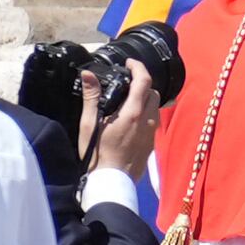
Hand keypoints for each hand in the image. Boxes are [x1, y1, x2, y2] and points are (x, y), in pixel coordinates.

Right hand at [78, 60, 164, 179]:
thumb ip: (91, 97)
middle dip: (142, 82)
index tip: (129, 62)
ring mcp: (152, 133)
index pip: (144, 81)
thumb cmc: (97, 154)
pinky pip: (153, 120)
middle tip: (125, 81)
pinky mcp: (152, 143)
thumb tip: (89, 74)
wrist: (111, 182)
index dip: (138, 67)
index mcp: (133, 113)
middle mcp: (148, 120)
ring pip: (155, 106)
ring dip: (144, 98)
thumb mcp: (89, 125)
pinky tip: (129, 118)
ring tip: (126, 99)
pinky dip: (145, 112)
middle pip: (153, 92)